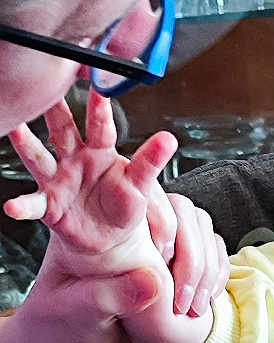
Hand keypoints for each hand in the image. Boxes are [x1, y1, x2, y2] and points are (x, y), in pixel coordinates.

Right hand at [4, 91, 175, 278]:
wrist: (109, 236)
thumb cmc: (124, 204)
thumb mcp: (140, 183)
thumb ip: (151, 161)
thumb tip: (170, 138)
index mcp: (101, 151)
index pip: (101, 127)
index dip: (100, 108)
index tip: (99, 88)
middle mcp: (75, 159)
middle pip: (62, 129)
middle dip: (54, 110)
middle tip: (44, 87)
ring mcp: (58, 179)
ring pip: (40, 158)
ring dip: (26, 144)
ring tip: (16, 130)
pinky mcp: (49, 204)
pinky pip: (33, 204)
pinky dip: (22, 206)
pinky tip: (12, 207)